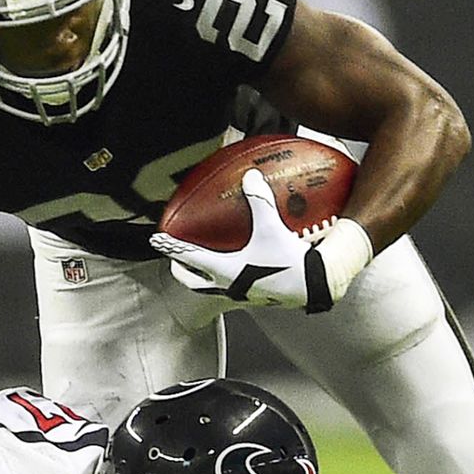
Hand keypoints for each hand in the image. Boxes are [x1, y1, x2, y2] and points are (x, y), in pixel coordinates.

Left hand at [151, 169, 368, 313]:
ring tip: (200, 267)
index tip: (157, 240)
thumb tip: (250, 176)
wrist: (317, 287)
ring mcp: (241, 295)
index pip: (188, 256)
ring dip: (201, 278)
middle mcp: (227, 286)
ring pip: (210, 289)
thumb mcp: (272, 228)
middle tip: (173, 260)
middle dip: (180, 269)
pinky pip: (233, 289)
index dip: (171, 246)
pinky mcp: (256, 298)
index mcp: (223, 270)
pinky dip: (228, 279)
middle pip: (192, 281)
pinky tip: (239, 269)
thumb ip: (260, 201)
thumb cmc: (291, 262)